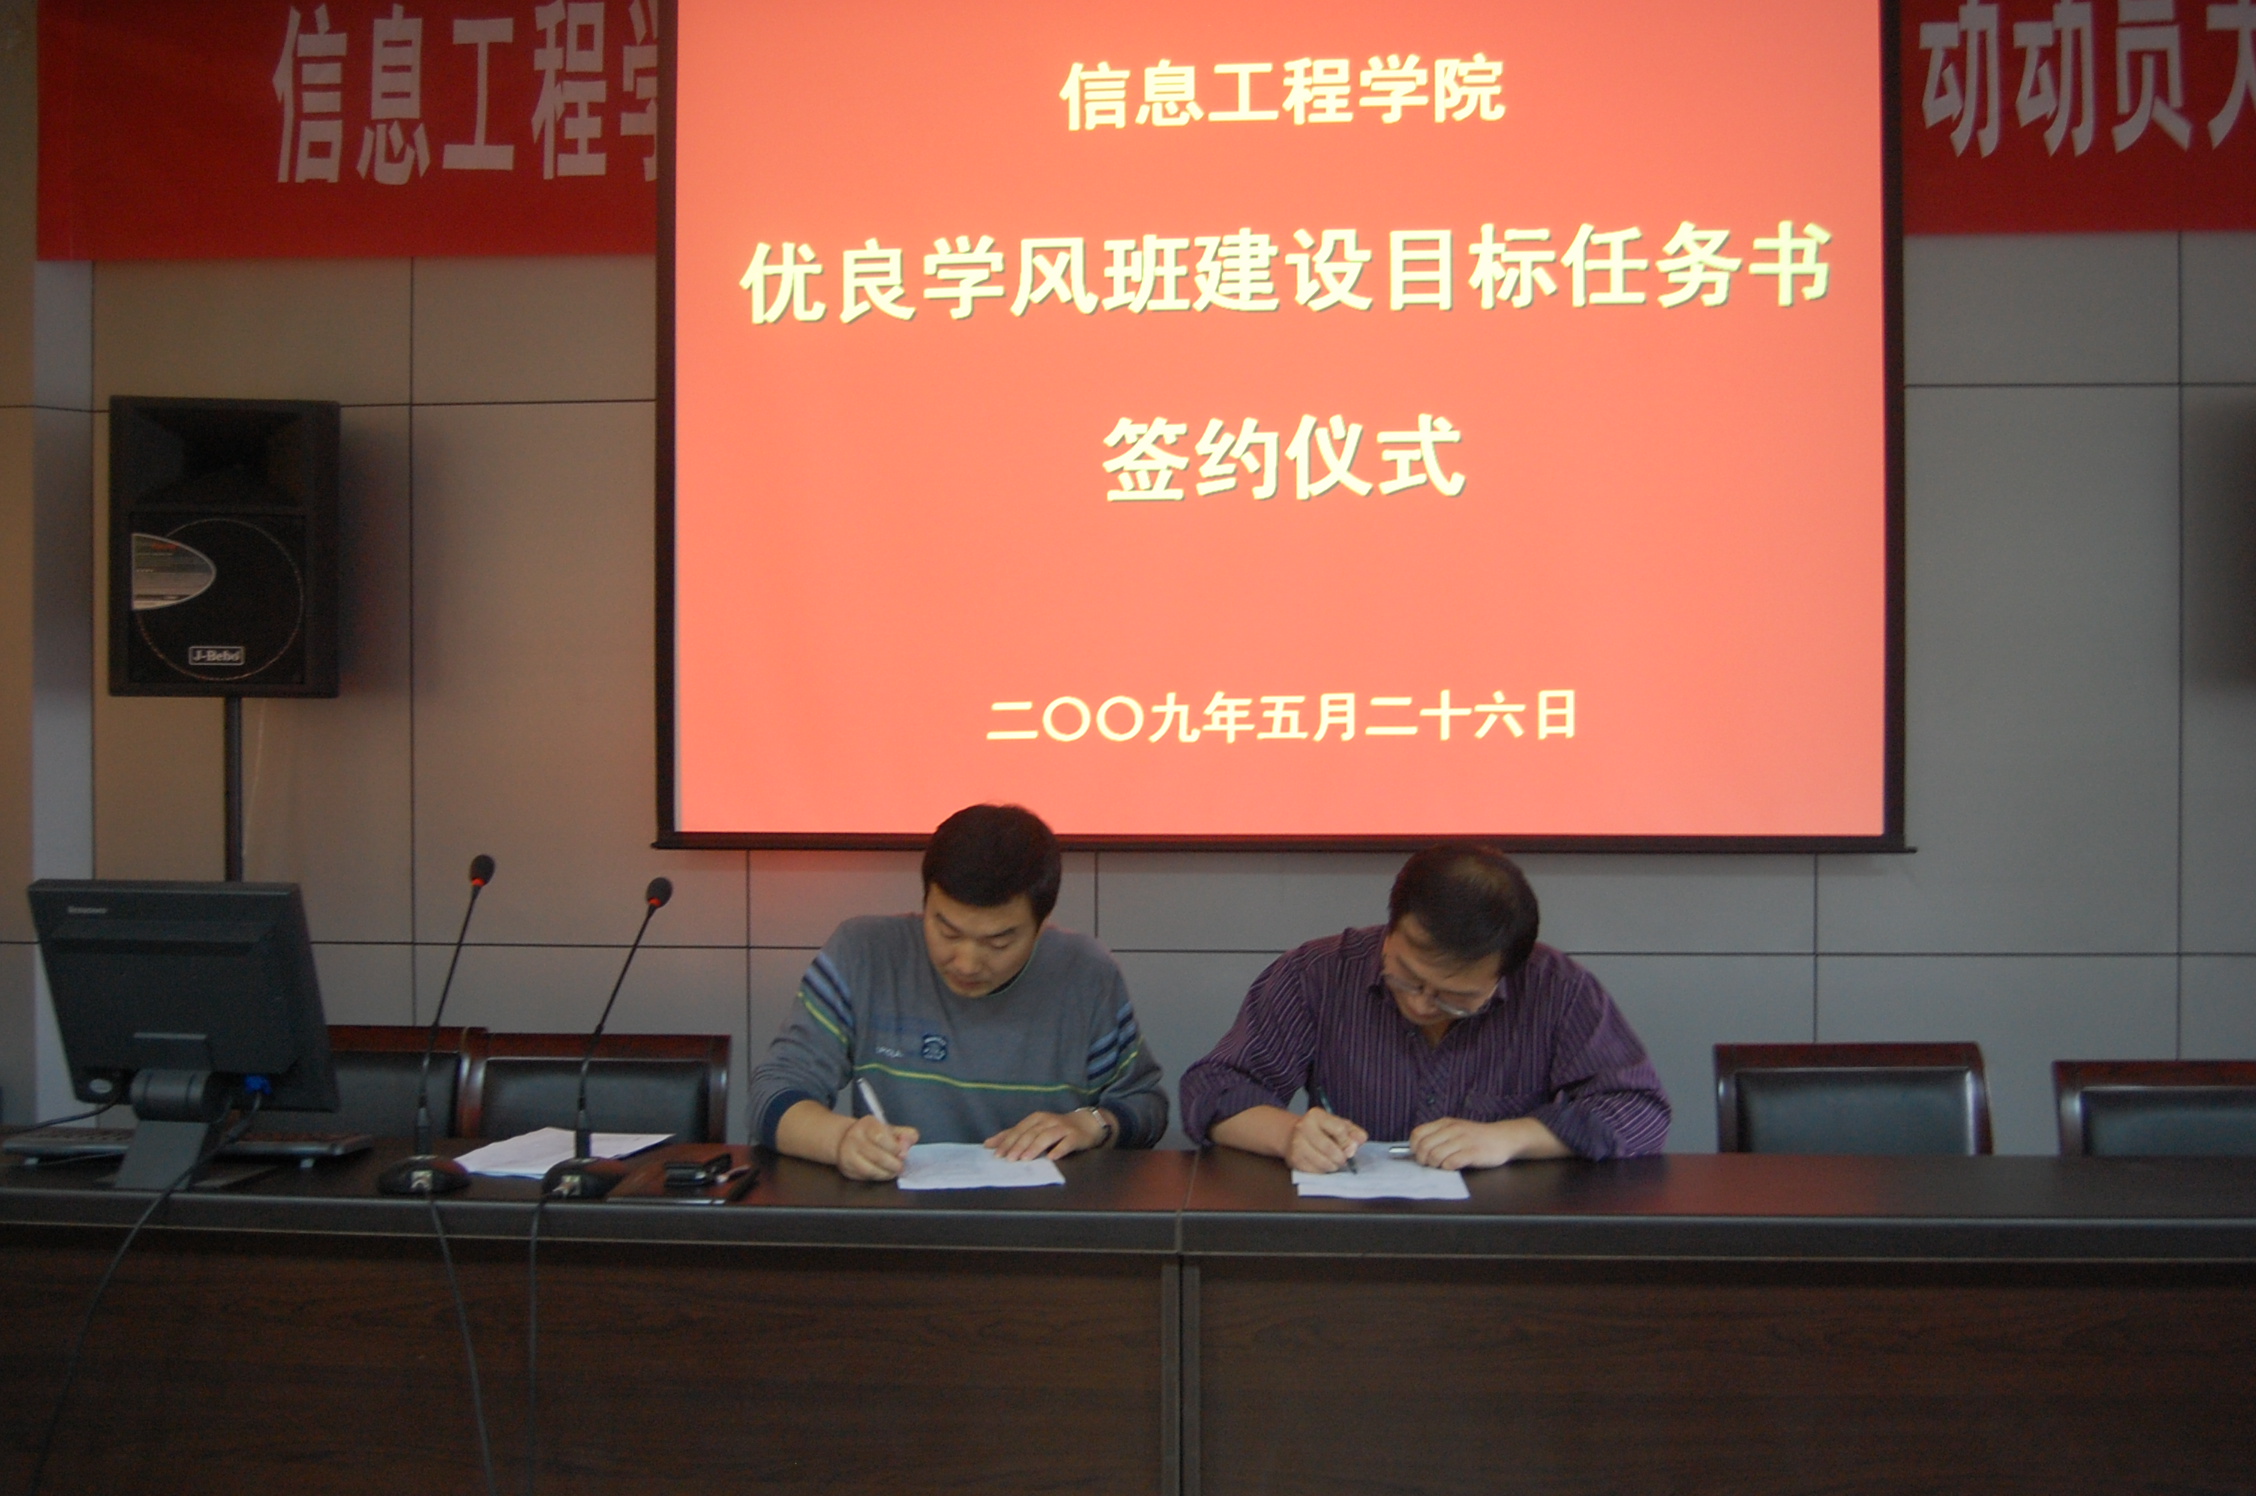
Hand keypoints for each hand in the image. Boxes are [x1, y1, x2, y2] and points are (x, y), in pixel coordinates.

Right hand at [836, 1113, 917, 1180]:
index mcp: (867, 1124)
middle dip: (894, 1164)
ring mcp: (848, 1154)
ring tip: (894, 1171)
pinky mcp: (847, 1168)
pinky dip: (879, 1177)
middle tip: (901, 1166)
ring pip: (870, 1169)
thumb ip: (904, 1134)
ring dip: (887, 1173)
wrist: (846, 1140)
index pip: (880, 1137)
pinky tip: (884, 1173)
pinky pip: (866, 1176)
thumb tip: (912, 1140)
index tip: (903, 1153)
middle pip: (877, 1155)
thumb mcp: (889, 1130)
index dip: (895, 1148)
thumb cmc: (873, 1135)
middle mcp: (854, 1137)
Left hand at [987, 1109, 1107, 1160]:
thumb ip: (1015, 1136)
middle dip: (1018, 1145)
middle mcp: (1048, 1121)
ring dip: (1035, 1147)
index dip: (1007, 1141)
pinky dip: (1059, 1149)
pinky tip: (1052, 1157)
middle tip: (1008, 1159)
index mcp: (1036, 1118)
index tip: (996, 1153)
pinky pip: (1066, 1143)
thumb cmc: (1056, 1128)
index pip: (1019, 1130)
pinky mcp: (1075, 1136)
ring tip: (1025, 1158)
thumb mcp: (1035, 1129)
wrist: (1087, 1123)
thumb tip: (989, 1144)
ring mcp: (1062, 1128)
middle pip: (1031, 1133)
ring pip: (1046, 1137)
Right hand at [1285, 1108, 1367, 1173]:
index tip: (1347, 1144)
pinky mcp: (1294, 1160)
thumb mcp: (1340, 1125)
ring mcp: (1297, 1144)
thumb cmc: (1323, 1131)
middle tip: (1343, 1158)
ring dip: (1333, 1166)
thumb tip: (1358, 1142)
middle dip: (1341, 1157)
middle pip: (1331, 1149)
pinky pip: (1316, 1171)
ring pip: (1323, 1163)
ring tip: (1333, 1162)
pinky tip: (1322, 1164)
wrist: (1294, 1136)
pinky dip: (1323, 1171)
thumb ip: (1354, 1133)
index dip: (1347, 1141)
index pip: (1340, 1130)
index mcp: (1316, 1115)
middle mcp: (1303, 1127)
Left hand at [1407, 1116, 1566, 1169]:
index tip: (1419, 1155)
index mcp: (1445, 1123)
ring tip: (1442, 1166)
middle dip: (1423, 1160)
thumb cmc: (1476, 1137)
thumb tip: (1417, 1151)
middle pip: (1424, 1147)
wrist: (1504, 1138)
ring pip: (1435, 1155)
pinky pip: (1451, 1162)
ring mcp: (1463, 1140)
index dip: (1414, 1147)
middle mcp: (1453, 1129)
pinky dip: (1448, 1168)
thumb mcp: (1455, 1130)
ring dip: (1435, 1165)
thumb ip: (1438, 1136)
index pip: (1417, 1134)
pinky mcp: (1473, 1153)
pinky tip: (1453, 1167)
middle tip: (1430, 1164)